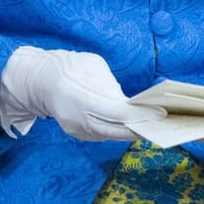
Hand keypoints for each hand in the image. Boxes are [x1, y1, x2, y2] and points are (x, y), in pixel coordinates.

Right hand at [0, 47, 166, 142]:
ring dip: (132, 132)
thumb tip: (130, 104)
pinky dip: (119, 132)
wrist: (40, 81)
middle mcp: (78, 119)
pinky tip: (135, 127)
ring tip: (155, 126)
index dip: (139, 115)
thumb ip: (112, 87)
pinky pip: (103, 135)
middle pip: (116, 130)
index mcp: (81, 99)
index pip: (116, 113)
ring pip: (111, 136)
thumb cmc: (70, 67)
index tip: (159, 114)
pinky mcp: (78, 134)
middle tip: (163, 125)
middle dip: (140, 128)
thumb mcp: (94, 67)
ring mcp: (77, 130)